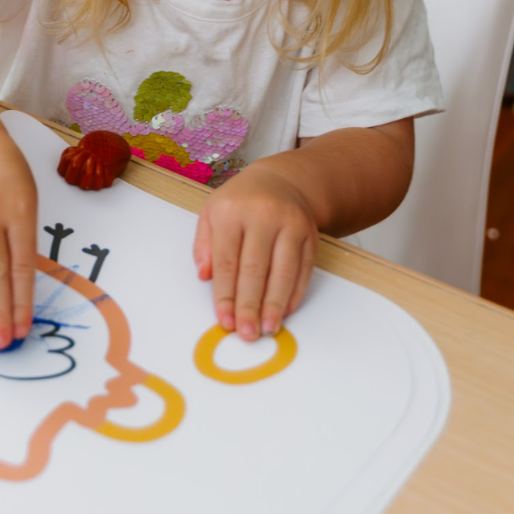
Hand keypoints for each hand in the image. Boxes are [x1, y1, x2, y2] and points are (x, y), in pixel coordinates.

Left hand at [193, 166, 317, 341]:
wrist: (281, 181)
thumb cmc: (240, 202)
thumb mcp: (211, 213)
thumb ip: (203, 245)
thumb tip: (204, 276)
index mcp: (232, 211)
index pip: (226, 261)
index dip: (225, 295)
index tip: (224, 320)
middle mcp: (263, 215)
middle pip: (255, 269)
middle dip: (250, 305)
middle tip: (246, 332)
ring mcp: (290, 224)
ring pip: (283, 271)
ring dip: (275, 304)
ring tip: (267, 328)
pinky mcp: (310, 234)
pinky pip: (303, 269)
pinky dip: (295, 293)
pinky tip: (286, 310)